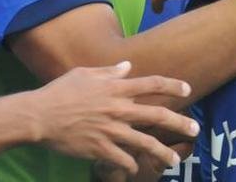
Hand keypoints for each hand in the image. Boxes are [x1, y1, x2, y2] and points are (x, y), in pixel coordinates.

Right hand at [27, 61, 198, 175]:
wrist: (40, 116)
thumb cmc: (61, 91)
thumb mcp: (85, 73)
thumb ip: (109, 71)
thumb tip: (128, 67)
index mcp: (116, 88)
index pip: (152, 83)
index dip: (172, 85)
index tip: (187, 89)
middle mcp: (118, 109)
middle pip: (157, 115)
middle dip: (179, 122)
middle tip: (195, 129)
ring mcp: (111, 131)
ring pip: (145, 142)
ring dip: (162, 152)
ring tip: (174, 160)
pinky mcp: (100, 149)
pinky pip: (123, 159)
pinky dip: (131, 164)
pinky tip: (134, 168)